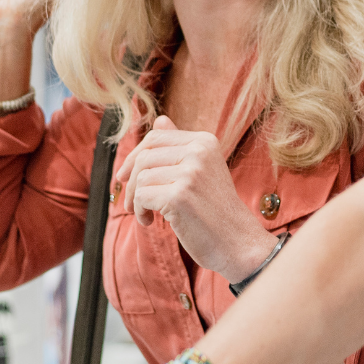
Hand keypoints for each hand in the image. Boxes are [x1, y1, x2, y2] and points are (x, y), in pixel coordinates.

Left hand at [116, 116, 275, 281]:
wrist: (238, 243)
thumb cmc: (216, 211)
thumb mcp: (202, 171)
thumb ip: (180, 146)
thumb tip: (159, 119)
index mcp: (205, 141)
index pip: (156, 137)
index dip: (135, 156)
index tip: (124, 176)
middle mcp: (199, 152)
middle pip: (144, 156)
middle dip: (131, 180)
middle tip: (131, 203)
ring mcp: (190, 173)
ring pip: (141, 177)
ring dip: (135, 199)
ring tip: (145, 214)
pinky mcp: (179, 196)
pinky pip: (142, 196)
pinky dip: (139, 211)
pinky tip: (150, 221)